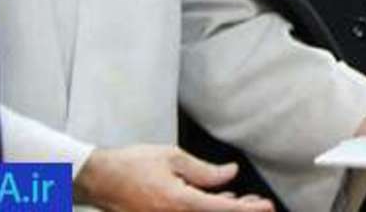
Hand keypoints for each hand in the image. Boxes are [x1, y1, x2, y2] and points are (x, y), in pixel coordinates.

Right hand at [74, 145, 273, 211]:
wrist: (99, 179)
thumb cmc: (131, 165)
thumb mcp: (173, 158)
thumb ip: (205, 171)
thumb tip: (229, 174)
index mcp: (179, 203)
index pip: (222, 210)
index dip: (248, 210)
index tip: (267, 206)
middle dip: (241, 211)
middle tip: (261, 204)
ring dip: (225, 210)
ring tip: (245, 201)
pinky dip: (208, 210)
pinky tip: (220, 201)